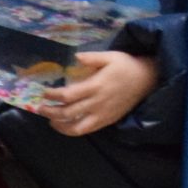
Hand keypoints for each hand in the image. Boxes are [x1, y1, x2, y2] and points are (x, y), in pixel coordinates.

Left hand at [43, 50, 158, 136]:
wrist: (147, 80)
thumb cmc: (127, 66)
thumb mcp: (111, 56)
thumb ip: (92, 57)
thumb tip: (75, 57)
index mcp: (96, 85)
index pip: (69, 95)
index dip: (53, 96)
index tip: (44, 93)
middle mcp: (97, 102)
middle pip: (68, 113)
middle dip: (50, 112)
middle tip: (40, 108)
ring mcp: (102, 114)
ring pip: (76, 127)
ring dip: (60, 126)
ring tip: (51, 120)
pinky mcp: (107, 121)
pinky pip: (87, 130)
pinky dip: (73, 131)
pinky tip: (66, 126)